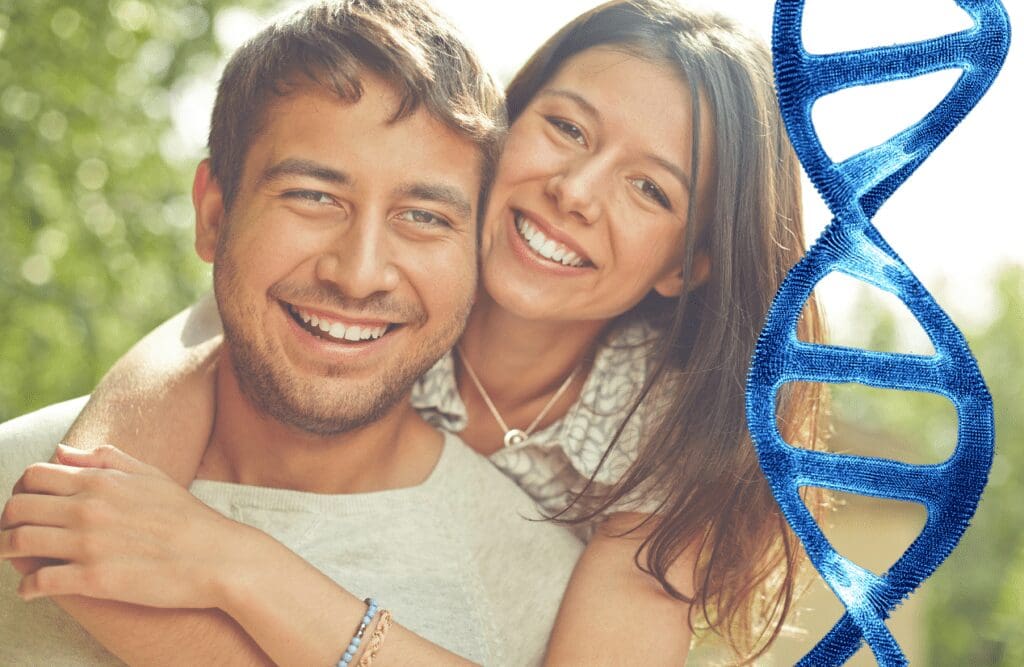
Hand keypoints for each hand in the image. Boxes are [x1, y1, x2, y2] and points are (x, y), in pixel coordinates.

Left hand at [0, 444, 244, 607]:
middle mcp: (88, 509)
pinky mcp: (94, 580)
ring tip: (16, 560)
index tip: (28, 507)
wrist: (217, 557)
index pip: (33, 476)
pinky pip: (38, 582)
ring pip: (18, 542)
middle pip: (17, 508)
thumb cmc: (187, 517)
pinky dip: (28, 587)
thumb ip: (104, 460)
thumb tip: (61, 451)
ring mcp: (89, 545)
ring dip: (8, 551)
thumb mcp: (150, 475)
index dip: (22, 491)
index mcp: (101, 481)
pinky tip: (34, 589)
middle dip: (7, 522)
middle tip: (14, 534)